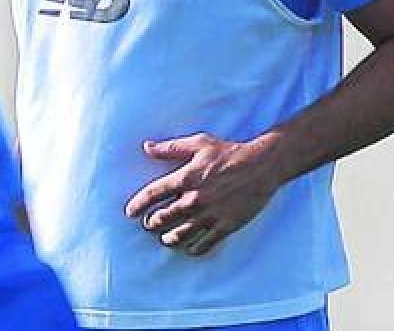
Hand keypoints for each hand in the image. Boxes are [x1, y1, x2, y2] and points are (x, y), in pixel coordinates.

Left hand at [124, 132, 282, 255]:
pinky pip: (207, 243)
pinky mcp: (227, 225)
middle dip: (153, 223)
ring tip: (165, 239)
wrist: (263, 165)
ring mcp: (211, 213)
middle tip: (150, 225)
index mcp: (185, 178)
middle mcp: (195, 198)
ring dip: (169, 239)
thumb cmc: (229, 152)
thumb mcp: (198, 144)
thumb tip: (147, 147)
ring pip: (182, 233)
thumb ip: (170, 148)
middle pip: (164, 217)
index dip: (138, 204)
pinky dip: (195, 249)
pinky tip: (189, 250)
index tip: (130, 213)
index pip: (153, 194)